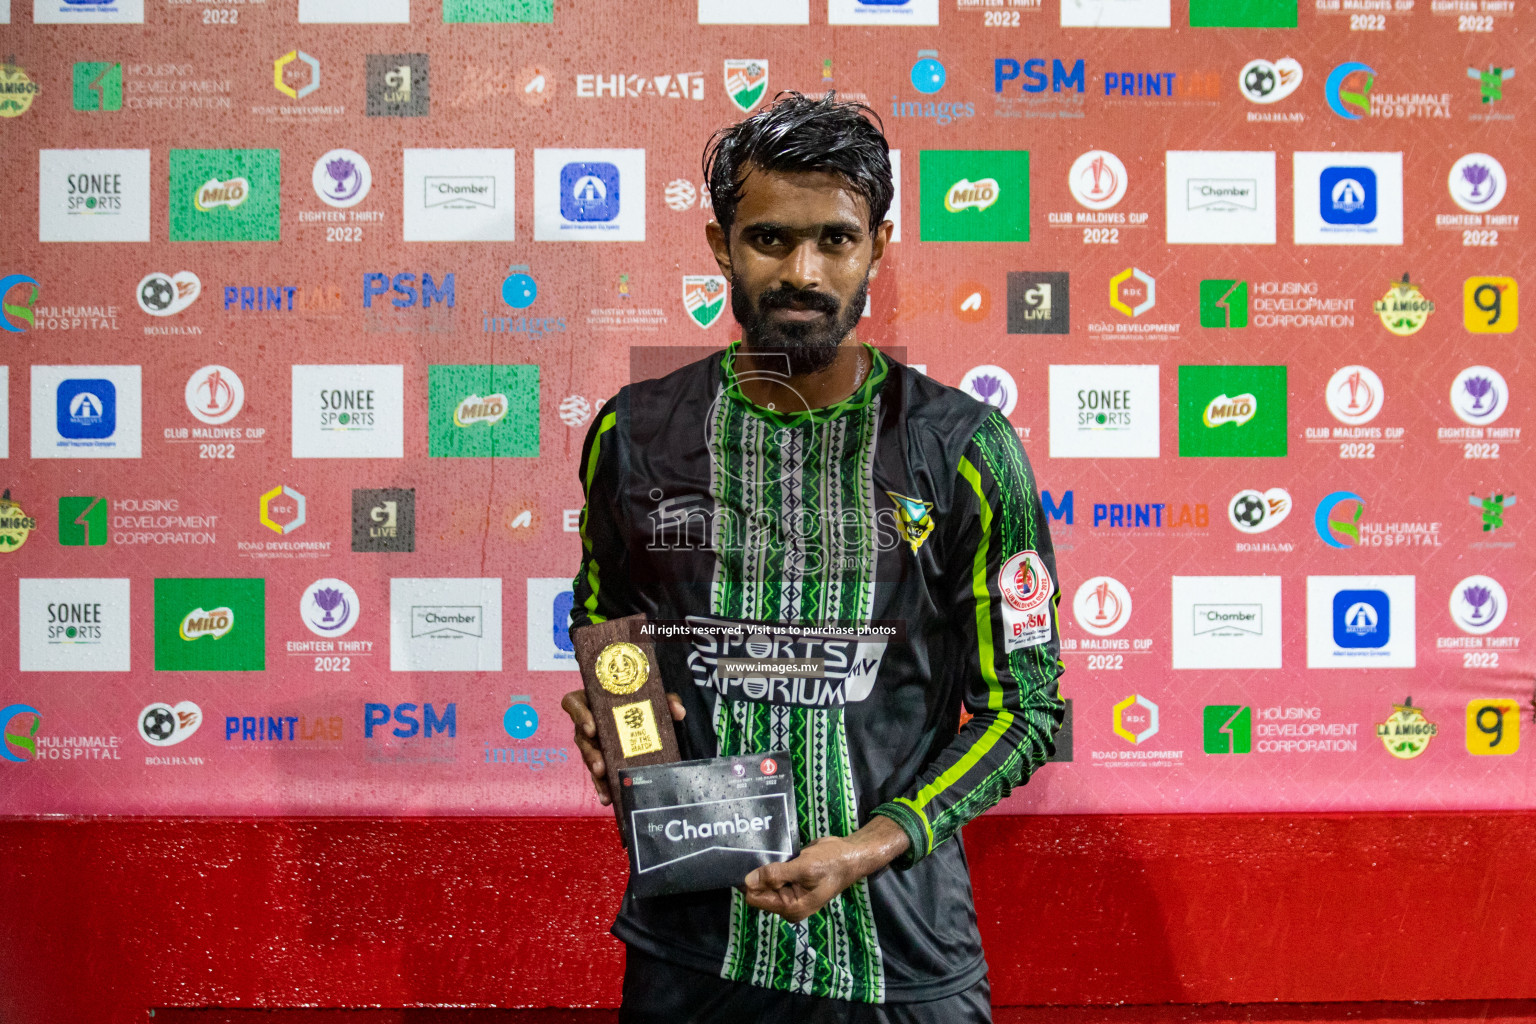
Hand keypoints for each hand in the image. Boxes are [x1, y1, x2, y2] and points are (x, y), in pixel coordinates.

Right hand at [561, 690, 685, 806]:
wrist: (642, 717)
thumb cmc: (639, 702)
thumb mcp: (652, 698)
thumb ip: (666, 700)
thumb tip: (678, 711)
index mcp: (592, 702)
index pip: (573, 703)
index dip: (579, 715)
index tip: (592, 728)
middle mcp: (588, 723)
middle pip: (580, 737)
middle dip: (589, 752)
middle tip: (599, 764)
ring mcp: (592, 743)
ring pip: (588, 757)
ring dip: (594, 770)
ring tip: (603, 780)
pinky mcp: (601, 760)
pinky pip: (598, 774)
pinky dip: (603, 786)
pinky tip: (608, 798)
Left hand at [740, 815, 909, 923]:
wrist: (849, 854)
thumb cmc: (830, 864)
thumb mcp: (803, 868)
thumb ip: (775, 875)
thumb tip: (748, 881)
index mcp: (790, 908)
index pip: (756, 899)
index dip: (748, 883)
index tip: (742, 862)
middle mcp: (788, 903)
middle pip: (759, 891)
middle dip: (756, 875)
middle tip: (751, 852)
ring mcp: (790, 892)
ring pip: (765, 881)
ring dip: (763, 868)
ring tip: (759, 849)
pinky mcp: (792, 879)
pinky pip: (774, 874)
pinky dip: (771, 864)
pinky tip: (770, 851)